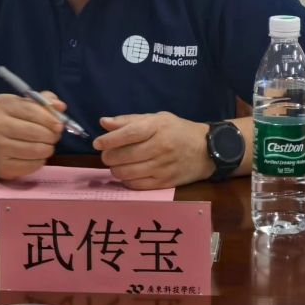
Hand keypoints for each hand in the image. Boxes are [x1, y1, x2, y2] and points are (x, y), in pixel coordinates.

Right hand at [0, 92, 66, 178]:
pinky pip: (31, 165)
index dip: (50, 119)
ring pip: (36, 150)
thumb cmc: (9, 119)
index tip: (59, 125)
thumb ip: (43, 101)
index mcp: (1, 104)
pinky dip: (40, 161)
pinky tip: (37, 156)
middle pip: (35, 132)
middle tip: (55, 136)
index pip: (32, 111)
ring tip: (47, 145)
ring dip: (48, 149)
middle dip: (52, 135)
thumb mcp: (22, 104)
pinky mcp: (1, 166)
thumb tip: (60, 106)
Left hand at [93, 112, 212, 189]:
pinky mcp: (164, 183)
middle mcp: (160, 147)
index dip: (109, 139)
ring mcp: (162, 167)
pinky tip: (127, 174)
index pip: (128, 134)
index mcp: (158, 127)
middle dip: (109, 156)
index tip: (97, 143)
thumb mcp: (157, 118)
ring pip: (127, 172)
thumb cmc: (178, 130)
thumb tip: (104, 122)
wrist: (206, 151)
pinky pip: (136, 185)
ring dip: (115, 169)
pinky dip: (126, 180)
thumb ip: (130, 120)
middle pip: (125, 155)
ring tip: (116, 164)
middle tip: (106, 154)